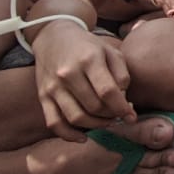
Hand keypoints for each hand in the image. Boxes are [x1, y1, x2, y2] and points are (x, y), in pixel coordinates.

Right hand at [32, 20, 133, 140]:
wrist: (53, 37)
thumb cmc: (88, 46)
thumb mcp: (110, 51)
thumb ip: (122, 74)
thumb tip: (125, 101)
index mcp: (89, 59)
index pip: (108, 91)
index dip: (122, 108)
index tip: (131, 116)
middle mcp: (68, 74)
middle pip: (93, 107)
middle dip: (111, 116)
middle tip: (119, 116)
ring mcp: (53, 86)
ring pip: (76, 118)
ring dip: (95, 126)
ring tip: (106, 122)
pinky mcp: (42, 96)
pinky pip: (54, 123)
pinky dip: (69, 135)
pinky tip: (83, 137)